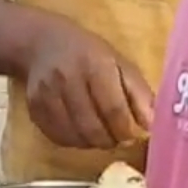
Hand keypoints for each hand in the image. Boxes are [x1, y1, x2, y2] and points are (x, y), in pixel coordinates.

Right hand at [23, 17, 154, 150]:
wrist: (42, 44)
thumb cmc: (88, 54)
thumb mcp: (119, 63)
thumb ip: (138, 93)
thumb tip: (153, 125)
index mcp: (95, 65)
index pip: (113, 108)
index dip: (126, 129)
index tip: (133, 136)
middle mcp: (68, 80)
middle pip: (92, 127)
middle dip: (111, 140)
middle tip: (118, 138)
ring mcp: (47, 96)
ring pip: (75, 137)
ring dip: (93, 143)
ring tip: (102, 135)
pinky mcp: (34, 109)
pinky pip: (58, 138)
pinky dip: (75, 141)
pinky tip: (82, 132)